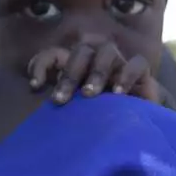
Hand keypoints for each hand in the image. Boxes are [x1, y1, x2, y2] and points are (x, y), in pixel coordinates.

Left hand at [27, 42, 160, 104]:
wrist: (135, 123)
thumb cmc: (96, 117)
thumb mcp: (73, 112)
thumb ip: (57, 104)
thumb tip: (33, 106)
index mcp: (75, 65)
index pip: (54, 54)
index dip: (41, 65)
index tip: (34, 87)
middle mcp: (96, 59)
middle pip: (81, 52)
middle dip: (69, 75)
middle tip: (60, 101)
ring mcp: (119, 63)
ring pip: (106, 53)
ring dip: (96, 73)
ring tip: (88, 94)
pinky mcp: (142, 72)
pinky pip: (137, 64)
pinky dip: (126, 76)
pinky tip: (118, 94)